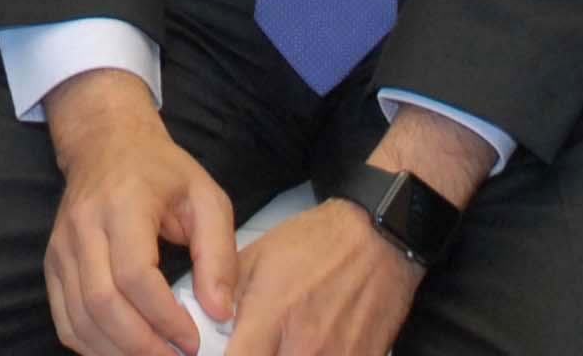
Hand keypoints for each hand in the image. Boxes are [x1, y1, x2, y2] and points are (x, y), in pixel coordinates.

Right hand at [43, 70, 235, 355]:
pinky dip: (92, 346)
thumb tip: (220, 312)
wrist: (107, 144)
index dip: (163, 317)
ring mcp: (61, 247)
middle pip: (102, 303)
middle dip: (140, 345)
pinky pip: (65, 320)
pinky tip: (123, 350)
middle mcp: (83, 227)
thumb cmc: (162, 172)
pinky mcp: (53, 264)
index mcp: (123, 204)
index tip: (192, 340)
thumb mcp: (206, 198)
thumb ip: (219, 254)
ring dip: (117, 352)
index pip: (134, 274)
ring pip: (79, 318)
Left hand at [228, 104, 490, 354]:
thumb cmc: (316, 244)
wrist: (378, 237)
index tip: (219, 352)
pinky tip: (310, 347)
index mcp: (271, 317)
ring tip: (281, 344)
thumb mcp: (256, 258)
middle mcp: (303, 346)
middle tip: (255, 345)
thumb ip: (225, 299)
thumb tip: (205, 328)